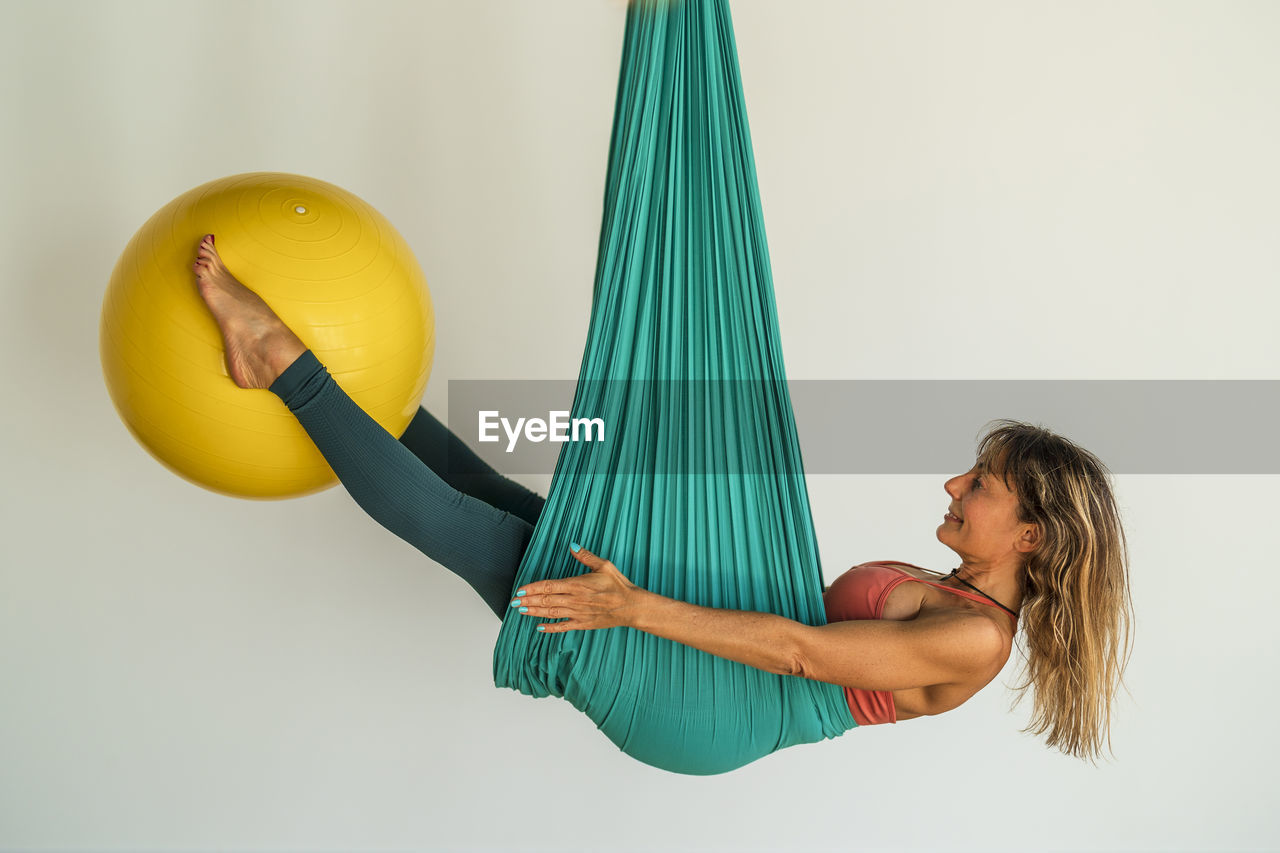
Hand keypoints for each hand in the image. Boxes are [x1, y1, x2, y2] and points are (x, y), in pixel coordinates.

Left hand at [511, 544, 641, 633]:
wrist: (631, 606)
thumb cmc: (618, 585)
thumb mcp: (604, 565)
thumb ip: (586, 556)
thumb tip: (572, 545)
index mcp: (578, 584)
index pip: (549, 586)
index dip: (533, 588)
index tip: (521, 589)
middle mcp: (575, 600)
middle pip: (546, 600)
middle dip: (528, 601)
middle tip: (514, 601)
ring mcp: (578, 613)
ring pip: (551, 613)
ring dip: (534, 612)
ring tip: (521, 611)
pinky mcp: (583, 623)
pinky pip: (563, 627)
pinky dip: (550, 628)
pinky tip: (540, 628)